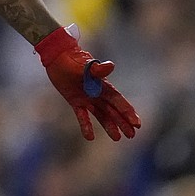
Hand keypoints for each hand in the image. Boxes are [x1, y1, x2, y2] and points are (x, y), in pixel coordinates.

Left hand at [35, 25, 141, 140]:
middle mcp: (97, 93)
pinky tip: (90, 137)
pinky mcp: (75, 101)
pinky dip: (86, 126)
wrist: (57, 57)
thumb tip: (111, 66)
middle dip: (123, 122)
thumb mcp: (85, 65)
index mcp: (102, 85)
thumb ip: (97, 69)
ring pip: (101, 115)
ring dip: (109, 125)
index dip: (127, 112)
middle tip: (132, 135)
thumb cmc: (72, 59)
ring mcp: (87, 98)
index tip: (137, 124)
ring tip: (118, 138)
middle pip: (113, 110)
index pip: (118, 101)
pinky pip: (82, 116)